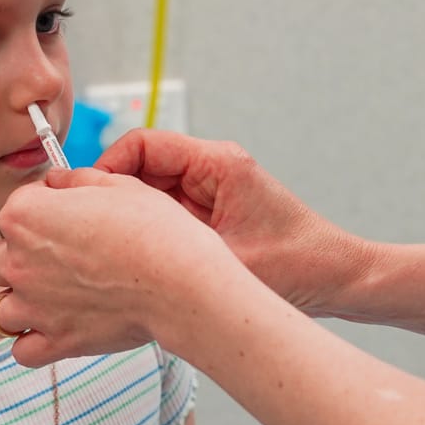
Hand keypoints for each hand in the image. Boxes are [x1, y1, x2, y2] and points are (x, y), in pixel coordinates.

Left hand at [0, 168, 237, 365]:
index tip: (70, 216)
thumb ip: (76, 180)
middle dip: (21, 258)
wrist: (179, 280)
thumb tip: (57, 181)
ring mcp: (32, 305)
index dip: (44, 209)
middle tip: (63, 258)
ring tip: (43, 300)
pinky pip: (21, 351)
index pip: (14, 208)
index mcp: (24, 215)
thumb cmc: (153, 229)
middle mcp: (17, 261)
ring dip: (12, 305)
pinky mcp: (54, 341)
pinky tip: (54, 329)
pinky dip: (32, 343)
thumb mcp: (117, 185)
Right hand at [96, 131, 378, 318]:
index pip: (143, 145)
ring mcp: (211, 193)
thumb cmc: (302, 265)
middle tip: (84, 230)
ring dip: (127, 219)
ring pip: (148, 194)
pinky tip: (135, 262)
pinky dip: (147, 233)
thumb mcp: (229, 260)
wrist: (340, 280)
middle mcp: (212, 171)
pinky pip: (165, 216)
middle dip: (110, 198)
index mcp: (219, 164)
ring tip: (106, 249)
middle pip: (139, 168)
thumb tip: (113, 247)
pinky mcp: (212, 216)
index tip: (85, 202)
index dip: (106, 169)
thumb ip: (173, 249)